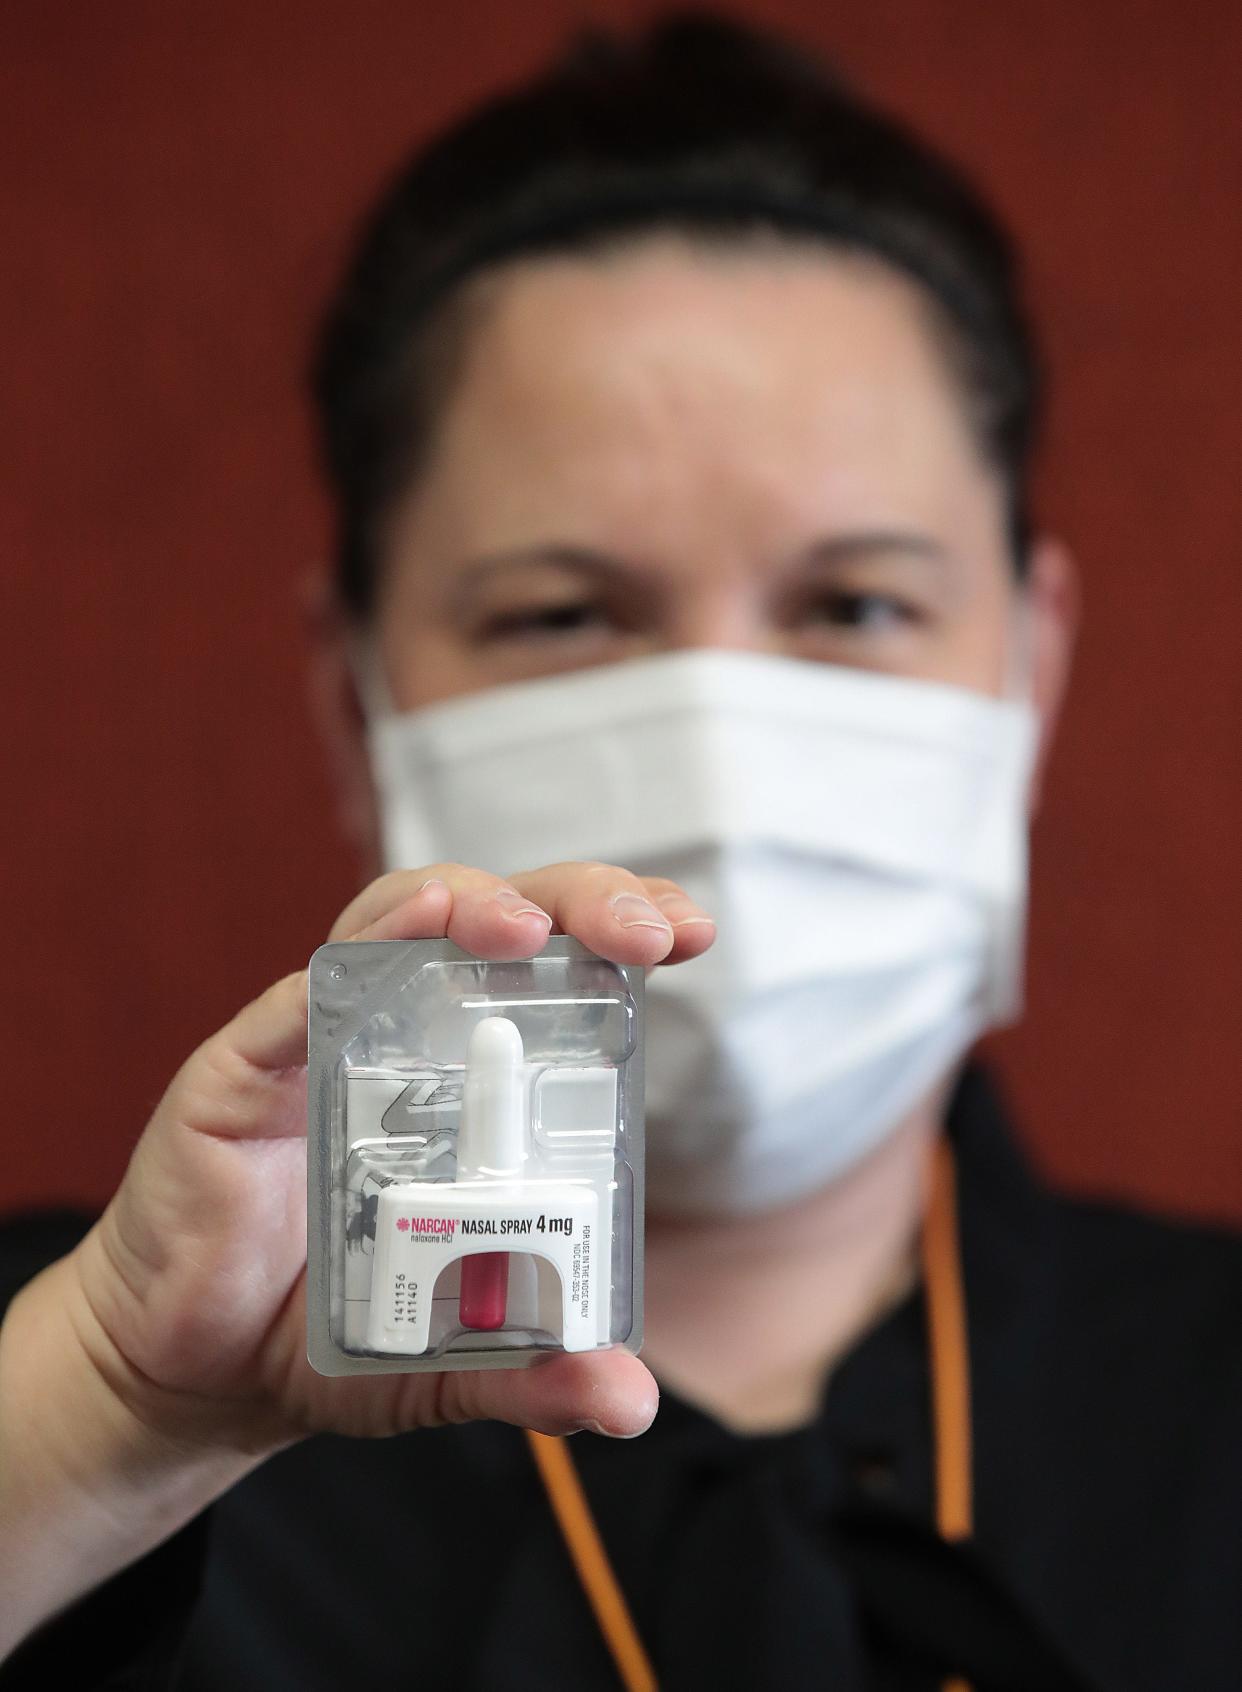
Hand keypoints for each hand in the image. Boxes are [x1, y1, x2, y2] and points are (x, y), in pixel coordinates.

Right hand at [61, 862, 715, 1455]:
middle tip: (646, 926)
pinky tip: (402, 944)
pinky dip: (348, 969)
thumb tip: (632, 1398)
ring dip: (466, 907)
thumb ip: (532, 1366)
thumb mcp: (449, 1361)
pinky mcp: (241, 1072)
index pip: (553, 974)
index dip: (616, 932)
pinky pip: (293, 1003)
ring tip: (523, 929)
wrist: (197, 1372)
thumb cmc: (328, 1335)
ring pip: (394, 926)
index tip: (693, 932)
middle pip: (492, 921)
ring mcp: (320, 1044)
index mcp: (466, 1083)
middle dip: (577, 899)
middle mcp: (401, 1040)